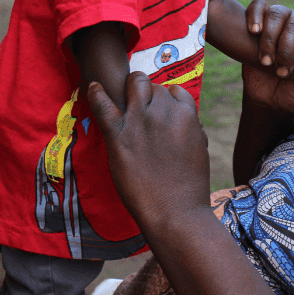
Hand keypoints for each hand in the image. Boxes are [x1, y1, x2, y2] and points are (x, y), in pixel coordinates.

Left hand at [87, 71, 210, 226]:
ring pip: (135, 84)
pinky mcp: (119, 135)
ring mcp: (140, 121)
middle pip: (154, 88)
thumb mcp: (199, 148)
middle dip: (149, 96)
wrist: (175, 210)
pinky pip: (104, 106)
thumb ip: (191, 129)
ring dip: (131, 87)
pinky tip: (94, 86)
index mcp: (186, 114)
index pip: (174, 92)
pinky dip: (96, 93)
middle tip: (142, 111)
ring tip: (124, 94)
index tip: (160, 110)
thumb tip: (186, 122)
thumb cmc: (190, 185)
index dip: (166, 99)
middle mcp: (164, 111)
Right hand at [245, 0, 293, 77]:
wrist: (271, 102)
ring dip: (271, 40)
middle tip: (284, 71)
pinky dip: (255, 16)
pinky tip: (255, 32)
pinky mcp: (261, 23)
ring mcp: (283, 23)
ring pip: (279, 13)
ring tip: (267, 63)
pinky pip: (259, 6)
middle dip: (289, 48)